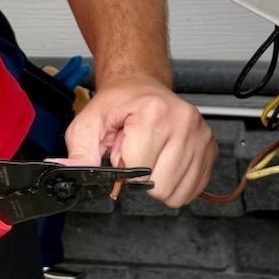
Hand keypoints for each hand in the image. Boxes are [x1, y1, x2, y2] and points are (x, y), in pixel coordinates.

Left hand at [63, 75, 216, 208]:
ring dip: (158, 183)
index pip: (137, 172)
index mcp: (153, 113)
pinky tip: (165, 163)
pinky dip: (175, 185)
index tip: (120, 154)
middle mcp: (183, 122)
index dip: (122, 172)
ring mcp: (201, 136)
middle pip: (159, 186)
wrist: (141, 85)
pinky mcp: (210, 148)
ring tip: (150, 156)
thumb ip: (78, 152)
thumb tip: (68, 172)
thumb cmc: (119, 103)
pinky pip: (192, 190)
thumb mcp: (88, 123)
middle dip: (141, 179)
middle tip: (136, 154)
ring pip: (176, 193)